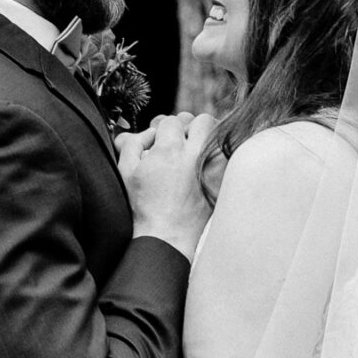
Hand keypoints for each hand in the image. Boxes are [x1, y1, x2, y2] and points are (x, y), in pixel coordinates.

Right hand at [116, 111, 214, 261]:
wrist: (166, 237)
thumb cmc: (143, 207)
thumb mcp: (127, 172)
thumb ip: (133, 144)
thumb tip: (148, 132)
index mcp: (169, 149)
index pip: (172, 121)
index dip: (163, 130)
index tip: (159, 143)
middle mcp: (195, 155)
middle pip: (202, 121)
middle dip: (191, 128)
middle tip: (181, 142)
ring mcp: (213, 168)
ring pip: (222, 136)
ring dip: (210, 138)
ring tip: (196, 151)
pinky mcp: (224, 181)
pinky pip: (231, 157)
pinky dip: (222, 155)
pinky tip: (208, 165)